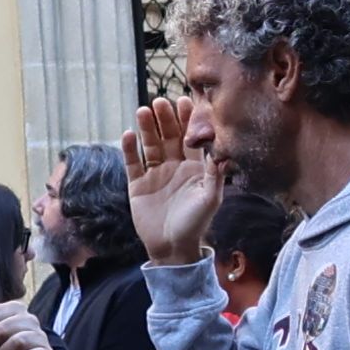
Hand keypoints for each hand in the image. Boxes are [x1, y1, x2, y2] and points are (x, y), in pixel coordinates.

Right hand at [123, 95, 221, 263]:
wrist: (172, 248)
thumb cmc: (196, 224)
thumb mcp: (210, 198)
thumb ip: (215, 174)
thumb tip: (222, 150)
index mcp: (195, 167)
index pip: (190, 138)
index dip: (187, 119)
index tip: (185, 101)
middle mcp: (174, 166)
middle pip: (168, 136)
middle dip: (165, 118)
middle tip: (160, 102)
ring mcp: (155, 173)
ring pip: (150, 145)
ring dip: (146, 128)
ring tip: (142, 111)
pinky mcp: (137, 184)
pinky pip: (132, 163)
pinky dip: (129, 149)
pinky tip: (128, 134)